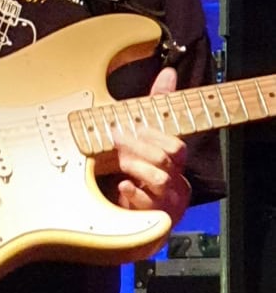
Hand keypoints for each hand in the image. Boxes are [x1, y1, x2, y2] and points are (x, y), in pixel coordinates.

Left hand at [111, 66, 190, 222]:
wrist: (129, 213)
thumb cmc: (139, 167)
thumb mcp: (147, 131)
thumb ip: (159, 103)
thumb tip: (168, 71)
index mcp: (175, 162)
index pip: (176, 146)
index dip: (154, 135)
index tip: (133, 127)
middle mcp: (176, 184)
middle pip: (167, 161)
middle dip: (140, 147)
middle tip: (116, 138)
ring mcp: (165, 203)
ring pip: (159, 181)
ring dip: (136, 167)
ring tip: (119, 161)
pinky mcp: (151, 220)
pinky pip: (146, 206)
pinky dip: (133, 193)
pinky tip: (122, 185)